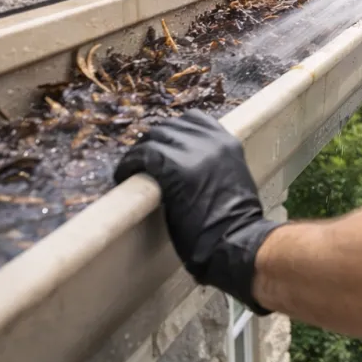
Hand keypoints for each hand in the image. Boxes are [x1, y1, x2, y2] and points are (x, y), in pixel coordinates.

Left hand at [114, 109, 281, 313]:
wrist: (239, 240)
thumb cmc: (237, 223)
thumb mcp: (232, 181)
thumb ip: (215, 166)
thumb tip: (193, 170)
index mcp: (228, 143)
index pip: (194, 120)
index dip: (175, 132)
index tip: (165, 147)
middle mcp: (212, 141)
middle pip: (170, 127)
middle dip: (155, 142)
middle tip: (143, 162)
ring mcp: (193, 152)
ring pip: (154, 137)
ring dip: (141, 152)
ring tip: (132, 169)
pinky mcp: (174, 168)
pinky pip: (142, 156)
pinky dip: (129, 165)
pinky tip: (123, 176)